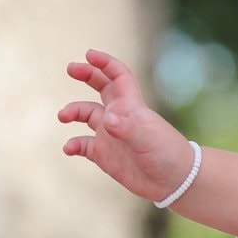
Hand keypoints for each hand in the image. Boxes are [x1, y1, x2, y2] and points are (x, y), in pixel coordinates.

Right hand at [58, 49, 193, 202]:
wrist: (175, 183)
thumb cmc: (167, 155)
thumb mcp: (148, 140)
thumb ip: (127, 128)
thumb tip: (106, 120)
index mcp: (131, 107)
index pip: (118, 77)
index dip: (105, 63)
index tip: (89, 55)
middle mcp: (119, 117)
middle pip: (100, 87)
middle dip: (86, 75)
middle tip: (70, 69)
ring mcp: (110, 135)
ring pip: (86, 115)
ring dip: (73, 112)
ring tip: (63, 116)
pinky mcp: (104, 155)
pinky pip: (83, 145)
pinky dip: (73, 144)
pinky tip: (69, 149)